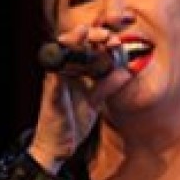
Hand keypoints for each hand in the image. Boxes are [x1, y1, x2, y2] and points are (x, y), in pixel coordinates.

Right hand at [27, 24, 132, 171]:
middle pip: (77, 43)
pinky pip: (57, 70)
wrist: (57, 147)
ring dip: (79, 40)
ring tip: (93, 33)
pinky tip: (74, 49)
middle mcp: (65, 70)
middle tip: (110, 36)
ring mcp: (56, 78)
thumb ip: (108, 86)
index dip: (102, 37)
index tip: (120, 36)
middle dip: (93, 34)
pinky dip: (64, 58)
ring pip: (64, 50)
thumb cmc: (73, 121)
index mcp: (76, 71)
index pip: (88, 47)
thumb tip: (127, 71)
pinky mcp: (51, 90)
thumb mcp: (96, 101)